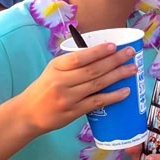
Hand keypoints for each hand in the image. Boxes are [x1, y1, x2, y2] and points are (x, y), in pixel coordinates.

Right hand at [13, 43, 137, 135]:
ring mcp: (68, 98)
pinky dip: (113, 96)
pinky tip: (125, 91)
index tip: (113, 46)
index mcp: (55, 67)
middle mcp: (61, 82)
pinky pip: (97, 102)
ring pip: (97, 84)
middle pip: (92, 70)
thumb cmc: (43, 89)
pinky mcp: (73, 112)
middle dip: (114, 60)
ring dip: (118, 76)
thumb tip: (100, 54)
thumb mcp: (52, 71)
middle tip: (130, 53)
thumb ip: (71, 64)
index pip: (79, 57)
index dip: (97, 51)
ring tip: (132, 69)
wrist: (28, 114)